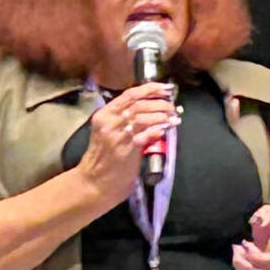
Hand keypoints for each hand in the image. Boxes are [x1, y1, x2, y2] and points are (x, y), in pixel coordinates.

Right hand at [79, 82, 178, 206]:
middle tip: (173, 108)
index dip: (151, 89)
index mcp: (105, 113)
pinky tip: (164, 131)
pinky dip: (156, 131)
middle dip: (161, 104)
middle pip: (139, 104)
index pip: (130, 94)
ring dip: (162, 117)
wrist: (96, 181)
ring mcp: (116, 135)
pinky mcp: (124, 150)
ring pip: (142, 117)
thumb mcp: (111, 132)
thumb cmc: (106, 157)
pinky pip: (144, 136)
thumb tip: (153, 109)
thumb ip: (127, 119)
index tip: (167, 89)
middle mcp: (109, 121)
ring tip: (174, 119)